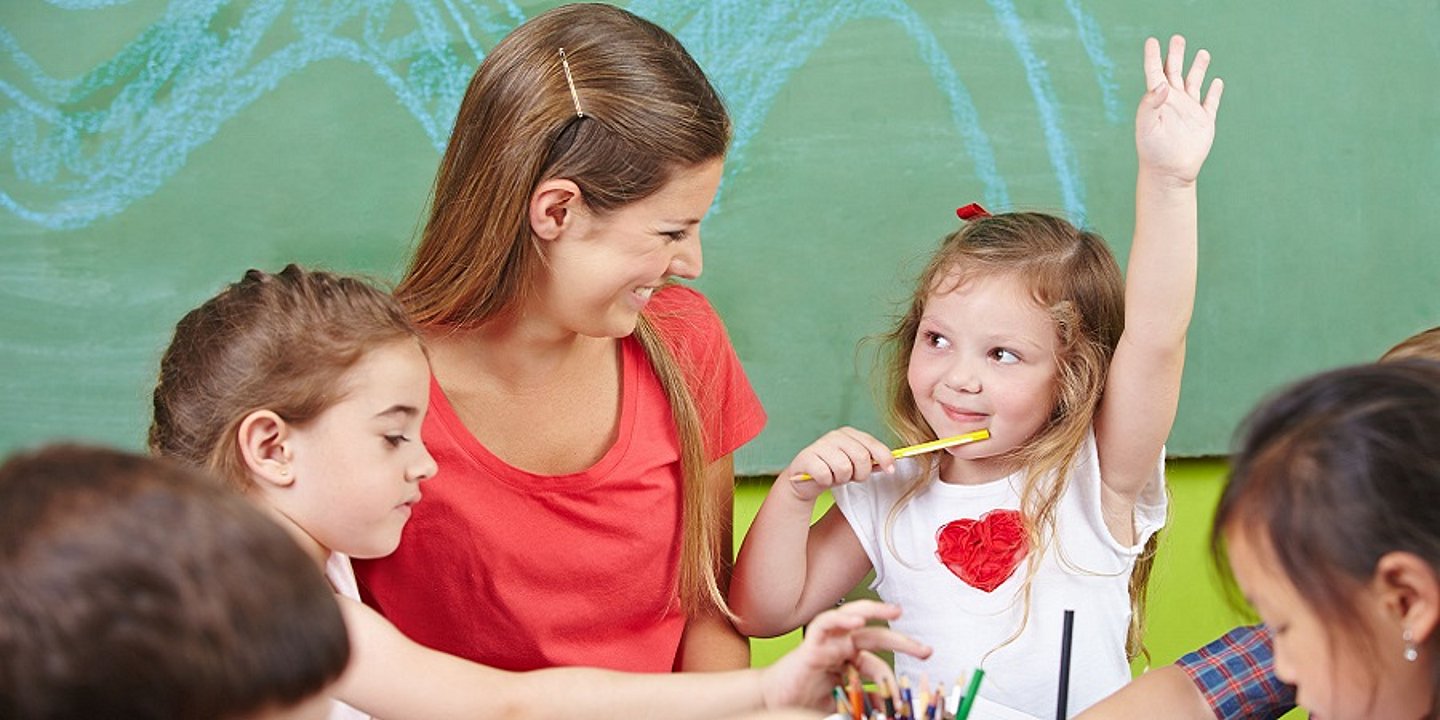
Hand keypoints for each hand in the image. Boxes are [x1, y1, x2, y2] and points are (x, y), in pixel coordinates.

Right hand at [759, 600, 932, 709]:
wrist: (774, 703)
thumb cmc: (804, 699)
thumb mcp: (845, 700)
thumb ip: (865, 698)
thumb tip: (891, 704)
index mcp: (849, 660)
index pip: (879, 661)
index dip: (894, 678)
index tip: (906, 696)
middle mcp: (840, 647)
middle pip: (876, 635)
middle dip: (902, 640)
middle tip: (925, 650)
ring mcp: (826, 643)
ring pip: (852, 616)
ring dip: (874, 611)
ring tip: (894, 612)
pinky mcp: (810, 644)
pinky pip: (825, 625)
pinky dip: (841, 619)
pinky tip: (857, 621)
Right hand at [782, 427, 894, 501]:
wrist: (805, 480)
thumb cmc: (834, 470)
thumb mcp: (856, 465)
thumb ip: (873, 462)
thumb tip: (891, 466)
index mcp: (849, 434)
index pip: (872, 444)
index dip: (884, 458)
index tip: (890, 471)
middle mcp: (835, 436)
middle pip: (861, 456)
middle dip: (860, 473)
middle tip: (852, 477)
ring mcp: (820, 445)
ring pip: (843, 467)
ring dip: (841, 479)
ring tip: (835, 477)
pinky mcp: (806, 457)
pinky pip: (825, 475)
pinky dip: (826, 481)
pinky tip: (822, 479)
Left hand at [1135, 35, 1223, 184]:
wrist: (1169, 173)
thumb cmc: (1153, 151)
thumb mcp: (1147, 126)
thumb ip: (1150, 103)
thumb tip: (1162, 84)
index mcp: (1158, 100)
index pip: (1155, 72)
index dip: (1153, 56)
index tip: (1152, 41)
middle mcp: (1174, 102)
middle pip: (1175, 72)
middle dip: (1177, 55)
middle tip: (1178, 38)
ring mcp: (1189, 110)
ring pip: (1195, 82)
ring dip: (1198, 68)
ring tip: (1202, 53)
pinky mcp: (1204, 121)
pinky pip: (1211, 102)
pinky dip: (1214, 91)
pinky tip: (1217, 82)